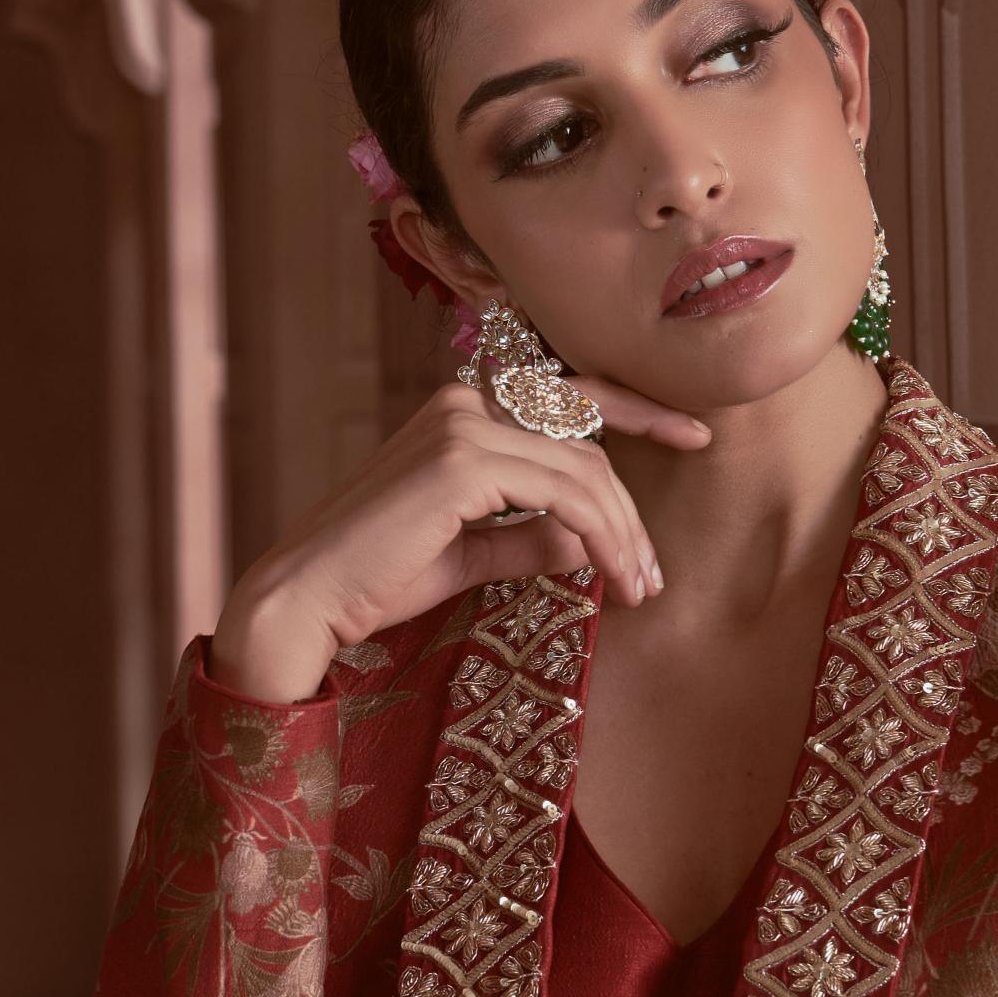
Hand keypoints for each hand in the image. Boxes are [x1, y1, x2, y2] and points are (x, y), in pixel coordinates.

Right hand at [210, 375, 710, 702]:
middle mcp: (463, 403)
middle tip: (653, 576)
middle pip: (586, 442)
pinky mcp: (463, 461)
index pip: (569, 396)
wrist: (304, 600)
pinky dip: (602, 537)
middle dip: (632, 510)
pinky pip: (565, 496)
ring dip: (624, 534)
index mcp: (460, 410)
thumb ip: (528, 538)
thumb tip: (589, 541)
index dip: (639, 408)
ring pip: (584, 471)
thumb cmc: (373, 580)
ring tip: (639, 589)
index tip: (692, 434)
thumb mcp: (469, 553)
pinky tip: (613, 579)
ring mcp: (462, 426)